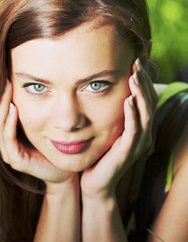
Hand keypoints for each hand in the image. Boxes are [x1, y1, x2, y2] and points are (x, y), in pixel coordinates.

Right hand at [0, 81, 76, 188]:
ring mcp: (9, 154)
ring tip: (6, 89)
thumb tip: (35, 84)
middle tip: (3, 78)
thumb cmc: (57, 147)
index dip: (1, 96)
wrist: (66, 172)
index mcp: (9, 136)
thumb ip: (36, 109)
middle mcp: (5, 145)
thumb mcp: (44, 124)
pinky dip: (9, 123)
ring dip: (2, 107)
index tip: (6, 76)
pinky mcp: (16, 161)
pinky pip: (8, 139)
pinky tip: (14, 109)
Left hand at [81, 58, 157, 198]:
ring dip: (140, 93)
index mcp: (137, 126)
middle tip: (137, 61)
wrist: (93, 183)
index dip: (142, 78)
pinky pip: (134, 131)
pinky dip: (132, 114)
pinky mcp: (128, 152)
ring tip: (134, 76)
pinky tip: (127, 100)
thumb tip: (95, 88)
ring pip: (145, 113)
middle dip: (143, 80)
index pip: (144, 97)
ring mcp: (137, 143)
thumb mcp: (102, 128)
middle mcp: (142, 133)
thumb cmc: (96, 155)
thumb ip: (105, 111)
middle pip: (149, 101)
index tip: (136, 58)